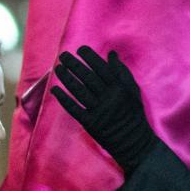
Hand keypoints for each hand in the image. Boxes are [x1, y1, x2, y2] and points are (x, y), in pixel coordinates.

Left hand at [50, 46, 157, 172]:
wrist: (135, 141)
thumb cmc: (133, 113)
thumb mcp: (133, 91)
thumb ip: (122, 73)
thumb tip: (112, 54)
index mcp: (121, 88)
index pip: (102, 69)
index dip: (90, 57)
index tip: (80, 49)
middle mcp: (110, 98)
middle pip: (88, 77)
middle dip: (74, 64)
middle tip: (62, 55)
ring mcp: (99, 110)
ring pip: (79, 91)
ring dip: (67, 78)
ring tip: (58, 68)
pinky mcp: (90, 123)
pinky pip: (74, 108)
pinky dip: (63, 98)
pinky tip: (54, 89)